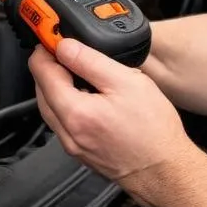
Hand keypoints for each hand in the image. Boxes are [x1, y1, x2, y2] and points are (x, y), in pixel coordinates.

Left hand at [28, 39, 193, 184]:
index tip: (54, 36)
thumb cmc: (153, 131)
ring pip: (51, 107)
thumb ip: (91, 61)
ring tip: (79, 71)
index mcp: (74, 112)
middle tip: (67, 50)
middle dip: (49, 66)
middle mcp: (67, 132)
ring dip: (58, 85)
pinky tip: (89, 97)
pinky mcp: (81, 152)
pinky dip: (68, 104)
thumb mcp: (127, 82)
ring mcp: (72, 145)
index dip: (46, 48)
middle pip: (41, 90)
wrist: (165, 170)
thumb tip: (66, 46)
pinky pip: (64, 122)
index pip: (41, 72)